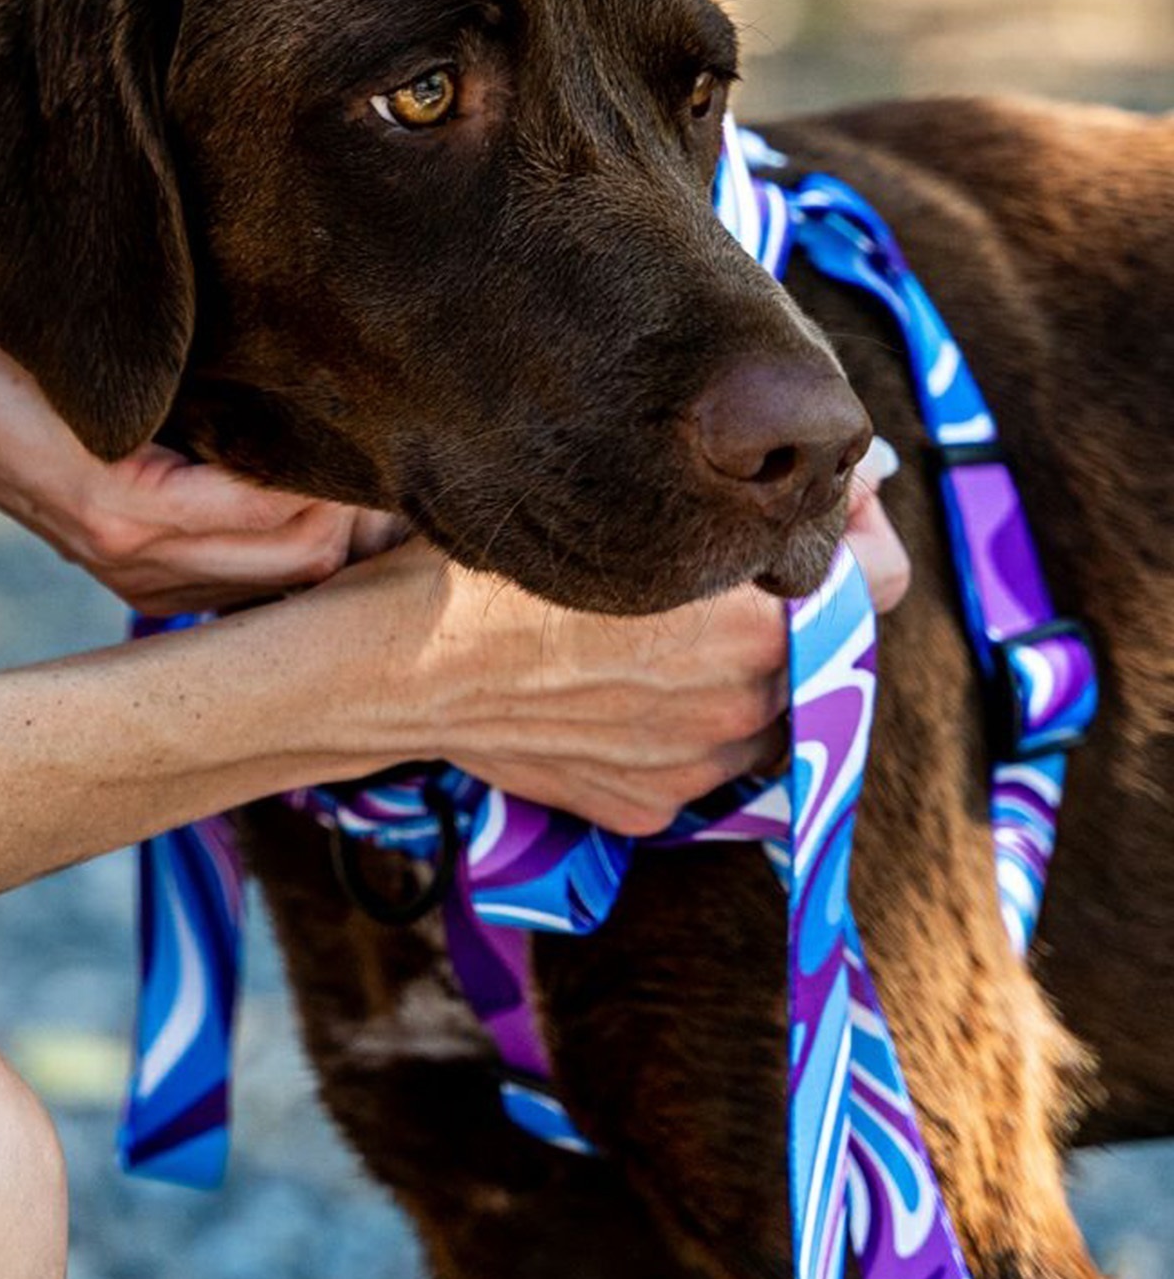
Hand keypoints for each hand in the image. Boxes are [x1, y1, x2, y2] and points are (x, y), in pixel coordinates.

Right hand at [0, 283, 397, 612]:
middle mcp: (136, 555)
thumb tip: (315, 389)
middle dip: (359, 520)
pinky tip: (308, 504)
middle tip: (392, 454)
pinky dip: (283, 555)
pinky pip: (236, 586)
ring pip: (276, 586)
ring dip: (329, 541)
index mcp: (131, 503)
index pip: (288, 517)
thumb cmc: (10, 342)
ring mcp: (130, 573)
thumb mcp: (111, 351)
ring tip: (365, 477)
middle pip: (301, 566)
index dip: (351, 483)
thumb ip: (204, 382)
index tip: (384, 428)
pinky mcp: (125, 572)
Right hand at [348, 438, 909, 835]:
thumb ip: (752, 506)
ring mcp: (698, 767)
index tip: (816, 512)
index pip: (882, 577)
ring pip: (770, 709)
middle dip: (795, 602)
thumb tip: (850, 473)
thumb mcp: (622, 512)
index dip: (858, 533)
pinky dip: (682, 722)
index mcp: (753, 623)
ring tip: (665, 626)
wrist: (397, 670)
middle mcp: (743, 707)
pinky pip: (702, 757)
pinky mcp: (651, 806)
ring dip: (746, 669)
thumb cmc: (493, 572)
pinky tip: (615, 680)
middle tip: (725, 562)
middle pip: (825, 644)